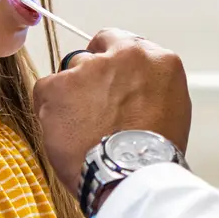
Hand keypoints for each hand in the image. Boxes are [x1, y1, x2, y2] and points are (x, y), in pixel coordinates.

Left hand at [33, 29, 191, 192]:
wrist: (130, 175)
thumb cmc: (153, 152)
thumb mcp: (173, 108)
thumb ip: (150, 85)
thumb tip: (132, 85)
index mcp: (159, 60)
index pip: (125, 43)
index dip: (112, 62)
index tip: (108, 77)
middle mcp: (124, 56)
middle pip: (95, 56)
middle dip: (92, 80)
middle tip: (96, 110)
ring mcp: (88, 68)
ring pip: (70, 74)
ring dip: (72, 96)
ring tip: (83, 129)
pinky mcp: (57, 86)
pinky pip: (45, 91)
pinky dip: (50, 110)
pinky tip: (67, 132)